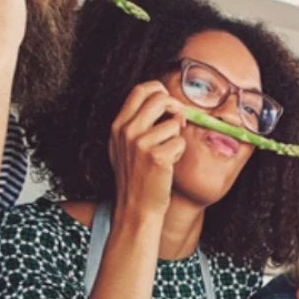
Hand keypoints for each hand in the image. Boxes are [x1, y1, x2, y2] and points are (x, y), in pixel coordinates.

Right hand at [108, 81, 186, 222]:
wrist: (135, 208)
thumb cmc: (134, 178)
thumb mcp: (124, 146)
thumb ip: (136, 122)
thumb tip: (162, 100)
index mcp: (118, 126)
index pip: (140, 90)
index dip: (159, 90)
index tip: (168, 102)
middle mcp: (126, 131)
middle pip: (159, 98)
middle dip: (176, 106)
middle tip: (179, 120)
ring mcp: (140, 144)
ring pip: (173, 122)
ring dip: (176, 136)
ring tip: (167, 153)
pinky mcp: (157, 157)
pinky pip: (180, 142)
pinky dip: (178, 153)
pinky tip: (167, 165)